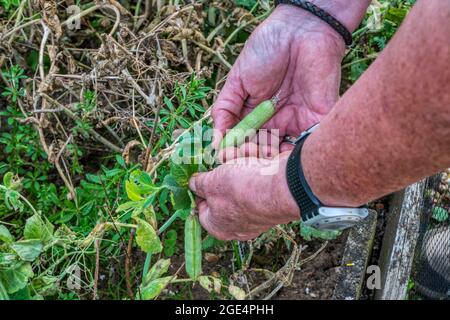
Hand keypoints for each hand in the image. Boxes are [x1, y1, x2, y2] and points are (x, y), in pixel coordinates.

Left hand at [188, 153, 298, 239]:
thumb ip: (199, 184)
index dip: (200, 189)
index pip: (202, 209)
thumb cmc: (241, 189)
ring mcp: (258, 213)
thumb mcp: (211, 183)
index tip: (201, 173)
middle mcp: (239, 224)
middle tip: (224, 157)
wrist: (283, 187)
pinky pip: (260, 180)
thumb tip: (193, 184)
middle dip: (224, 171)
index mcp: (219, 227)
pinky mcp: (273, 199)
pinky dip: (258, 166)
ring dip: (241, 164)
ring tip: (244, 153)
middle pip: (224, 192)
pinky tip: (258, 155)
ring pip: (243, 182)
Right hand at [212, 5, 345, 157]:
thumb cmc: (265, 51)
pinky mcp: (317, 120)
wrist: (299, 30)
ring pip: (283, 153)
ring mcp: (297, 123)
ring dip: (270, 160)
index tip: (226, 156)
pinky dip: (294, 154)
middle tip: (243, 156)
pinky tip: (280, 157)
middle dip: (252, 157)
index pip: (244, 142)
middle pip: (263, 152)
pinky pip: (307, 144)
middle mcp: (277, 123)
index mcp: (257, 116)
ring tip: (259, 157)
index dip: (235, 152)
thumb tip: (215, 142)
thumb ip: (224, 111)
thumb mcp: (237, 82)